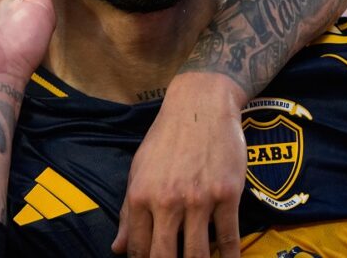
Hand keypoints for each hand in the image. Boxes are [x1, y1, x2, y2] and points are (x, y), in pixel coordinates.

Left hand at [113, 73, 246, 257]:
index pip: (139, 248)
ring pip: (198, 254)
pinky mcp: (228, 195)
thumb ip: (128, 212)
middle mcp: (167, 201)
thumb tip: (117, 248)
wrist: (200, 105)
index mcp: (141, 195)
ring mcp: (199, 199)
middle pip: (165, 257)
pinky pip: (229, 238)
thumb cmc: (166, 138)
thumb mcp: (138, 171)